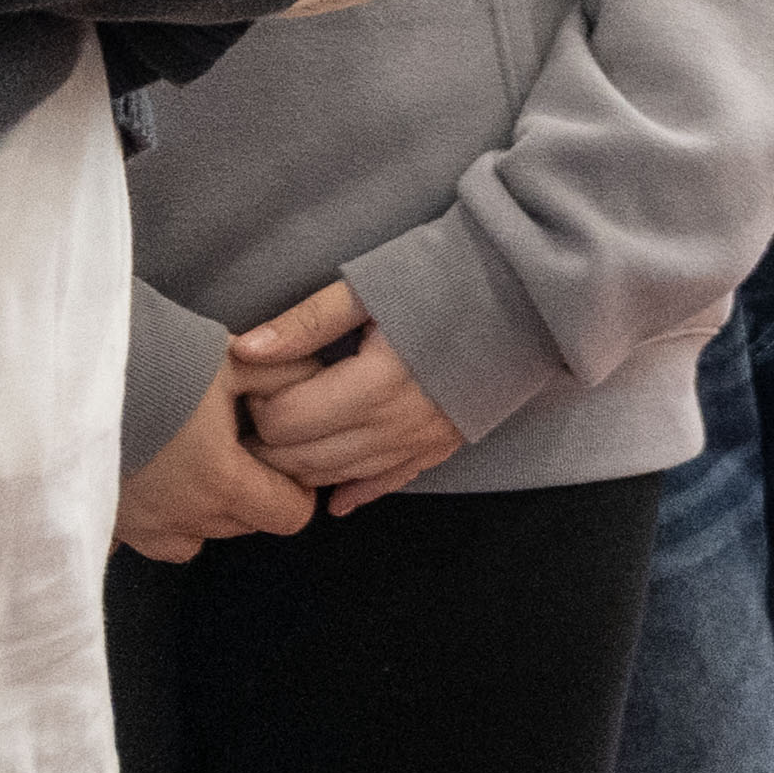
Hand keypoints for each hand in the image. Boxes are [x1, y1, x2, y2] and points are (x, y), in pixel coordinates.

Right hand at [115, 381, 316, 561]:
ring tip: (189, 467)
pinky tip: (144, 484)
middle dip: (250, 496)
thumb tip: (320, 388)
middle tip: (233, 450)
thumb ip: (292, 379)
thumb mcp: (239, 362)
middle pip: (241, 527)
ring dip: (201, 513)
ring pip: (190, 540)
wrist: (72, 369)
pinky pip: (136, 540)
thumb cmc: (158, 362)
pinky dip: (147, 521)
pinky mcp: (100, 522)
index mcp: (222, 484)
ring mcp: (135, 527)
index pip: (289, 517)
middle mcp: (180, 518)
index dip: (295, 490)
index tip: (280, 460)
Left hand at [228, 280, 464, 509]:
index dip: (260, 404)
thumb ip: (307, 322)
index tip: (259, 382)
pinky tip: (333, 496)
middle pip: (304, 458)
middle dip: (268, 443)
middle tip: (257, 414)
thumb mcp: (374, 285)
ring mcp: (422, 440)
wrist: (530, 290)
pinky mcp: (442, 445)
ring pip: (338, 477)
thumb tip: (243, 352)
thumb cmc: (452, 276)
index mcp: (376, 382)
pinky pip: (387, 483)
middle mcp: (398, 423)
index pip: (286, 420)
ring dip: (300, 468)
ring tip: (281, 442)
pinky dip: (354, 491)